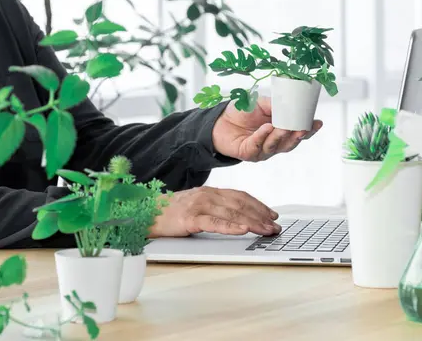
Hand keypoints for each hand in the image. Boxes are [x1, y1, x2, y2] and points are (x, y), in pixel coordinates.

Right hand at [149, 187, 280, 236]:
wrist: (146, 213)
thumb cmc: (171, 213)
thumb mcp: (197, 206)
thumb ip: (216, 208)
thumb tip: (238, 218)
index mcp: (211, 192)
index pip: (241, 196)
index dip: (259, 205)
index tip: (272, 215)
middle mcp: (208, 195)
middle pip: (241, 204)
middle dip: (261, 215)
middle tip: (275, 226)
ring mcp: (199, 206)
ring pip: (232, 213)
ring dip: (253, 222)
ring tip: (266, 229)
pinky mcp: (190, 219)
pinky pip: (215, 222)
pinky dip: (231, 226)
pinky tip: (243, 230)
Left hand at [212, 97, 322, 161]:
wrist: (219, 121)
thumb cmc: (242, 112)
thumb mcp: (262, 103)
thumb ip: (276, 105)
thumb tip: (290, 104)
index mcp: (280, 131)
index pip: (298, 133)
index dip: (309, 130)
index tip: (318, 123)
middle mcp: (274, 143)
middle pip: (290, 143)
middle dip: (298, 136)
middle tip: (304, 128)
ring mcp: (262, 151)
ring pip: (276, 146)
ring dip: (281, 137)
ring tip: (284, 127)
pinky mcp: (249, 153)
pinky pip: (258, 145)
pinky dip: (262, 136)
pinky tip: (266, 127)